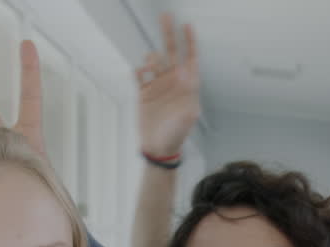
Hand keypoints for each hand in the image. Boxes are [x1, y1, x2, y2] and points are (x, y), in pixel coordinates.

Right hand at [136, 13, 199, 157]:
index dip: (190, 42)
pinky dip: (138, 70)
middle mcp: (173, 81)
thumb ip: (189, 93)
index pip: (190, 58)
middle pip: (171, 52)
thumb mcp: (188, 116)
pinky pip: (139, 74)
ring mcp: (158, 85)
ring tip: (150, 67)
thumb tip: (187, 73)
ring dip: (152, 58)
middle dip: (169, 33)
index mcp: (186, 84)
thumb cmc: (177, 133)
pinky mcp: (144, 92)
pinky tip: (140, 73)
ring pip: (154, 60)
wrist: (158, 147)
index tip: (188, 25)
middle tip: (166, 15)